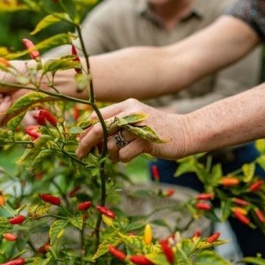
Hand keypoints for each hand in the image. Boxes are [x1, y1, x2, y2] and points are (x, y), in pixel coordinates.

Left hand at [76, 99, 193, 162]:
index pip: (96, 116)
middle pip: (98, 129)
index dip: (84, 131)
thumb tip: (89, 139)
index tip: (79, 143)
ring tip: (121, 154)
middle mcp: (130, 112)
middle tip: (81, 155)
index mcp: (126, 105)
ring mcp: (138, 126)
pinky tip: (134, 155)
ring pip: (110, 145)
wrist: (185, 132)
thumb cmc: (156, 130)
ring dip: (111, 155)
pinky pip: (124, 155)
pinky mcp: (146, 140)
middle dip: (86, 144)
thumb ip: (116, 124)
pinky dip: (124, 159)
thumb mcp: (136, 120)